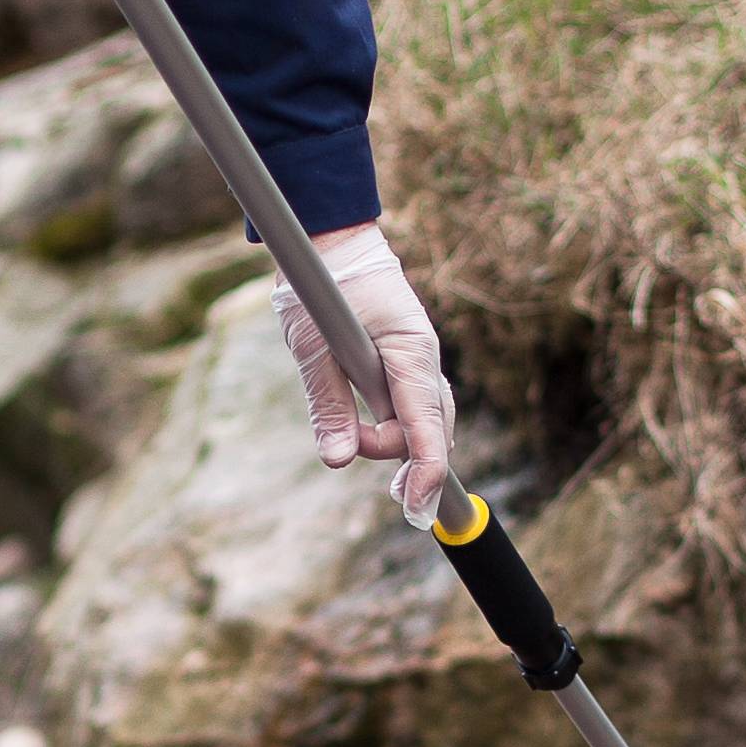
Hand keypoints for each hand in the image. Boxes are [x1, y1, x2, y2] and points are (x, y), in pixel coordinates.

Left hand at [274, 225, 454, 529]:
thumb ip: (329, 403)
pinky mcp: (404, 359)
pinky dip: (400, 427)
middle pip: (432, 429)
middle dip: (413, 464)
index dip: (426, 471)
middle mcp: (424, 359)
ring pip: (426, 419)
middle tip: (384, 490)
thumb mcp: (313, 346)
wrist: (332, 240)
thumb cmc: (321, 286)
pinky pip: (412, 403)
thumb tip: (338, 459)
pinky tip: (375, 437)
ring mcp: (418, 359)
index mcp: (410, 352)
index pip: (428, 425)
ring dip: (402, 446)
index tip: (415, 506)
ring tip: (364, 453)